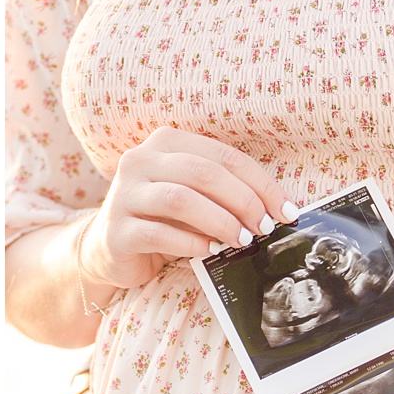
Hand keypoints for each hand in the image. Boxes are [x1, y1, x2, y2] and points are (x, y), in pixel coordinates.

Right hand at [83, 129, 295, 295]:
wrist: (108, 249)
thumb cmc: (161, 220)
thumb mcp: (194, 198)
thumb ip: (224, 193)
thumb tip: (275, 209)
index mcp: (165, 142)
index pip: (223, 155)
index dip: (260, 183)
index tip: (285, 210)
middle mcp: (140, 160)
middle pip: (203, 173)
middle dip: (243, 201)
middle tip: (264, 227)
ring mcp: (124, 194)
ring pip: (181, 199)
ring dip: (220, 221)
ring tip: (241, 240)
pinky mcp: (116, 230)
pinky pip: (160, 233)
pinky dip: (192, 243)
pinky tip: (210, 250)